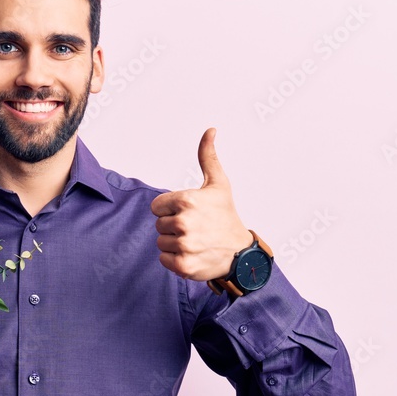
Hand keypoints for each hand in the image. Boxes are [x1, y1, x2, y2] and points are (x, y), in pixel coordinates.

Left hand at [150, 128, 253, 281]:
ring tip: (194, 241)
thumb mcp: (218, 184)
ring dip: (174, 243)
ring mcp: (184, 245)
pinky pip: (163, 260)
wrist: (240, 252)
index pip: (156, 207)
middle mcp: (184, 222)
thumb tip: (210, 129)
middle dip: (173, 227)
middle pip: (158, 225)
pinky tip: (192, 254)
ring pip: (160, 242)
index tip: (188, 213)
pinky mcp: (183, 265)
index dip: (170, 210)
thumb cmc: (226, 215)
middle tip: (195, 228)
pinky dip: (175, 259)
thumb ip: (207, 156)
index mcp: (186, 200)